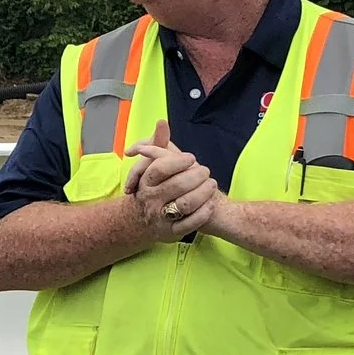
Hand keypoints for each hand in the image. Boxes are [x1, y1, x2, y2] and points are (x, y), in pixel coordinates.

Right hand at [124, 121, 220, 240]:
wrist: (142, 222)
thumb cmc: (152, 187)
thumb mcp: (151, 164)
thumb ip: (158, 142)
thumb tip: (161, 122)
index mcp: (146, 183)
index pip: (160, 169)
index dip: (178, 161)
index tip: (191, 158)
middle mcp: (151, 201)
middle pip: (177, 186)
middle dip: (196, 176)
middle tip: (205, 171)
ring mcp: (161, 218)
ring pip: (186, 204)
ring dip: (203, 192)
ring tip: (211, 184)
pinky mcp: (172, 232)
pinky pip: (192, 222)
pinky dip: (204, 212)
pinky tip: (211, 202)